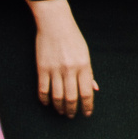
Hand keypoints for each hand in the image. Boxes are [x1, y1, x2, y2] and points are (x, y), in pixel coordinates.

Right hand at [29, 0, 97, 117]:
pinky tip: (47, 103)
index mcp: (84, 66)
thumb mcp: (85, 54)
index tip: (87, 113)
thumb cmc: (73, 38)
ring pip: (57, 97)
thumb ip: (89, 72)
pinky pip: (43, 90)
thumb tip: (95, 89)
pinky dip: (45, 99)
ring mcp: (55, 69)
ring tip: (61, 111)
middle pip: (71, 98)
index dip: (87, 106)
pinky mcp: (42, 68)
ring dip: (60, 107)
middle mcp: (70, 69)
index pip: (87, 93)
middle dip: (72, 110)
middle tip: (72, 115)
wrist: (55, 23)